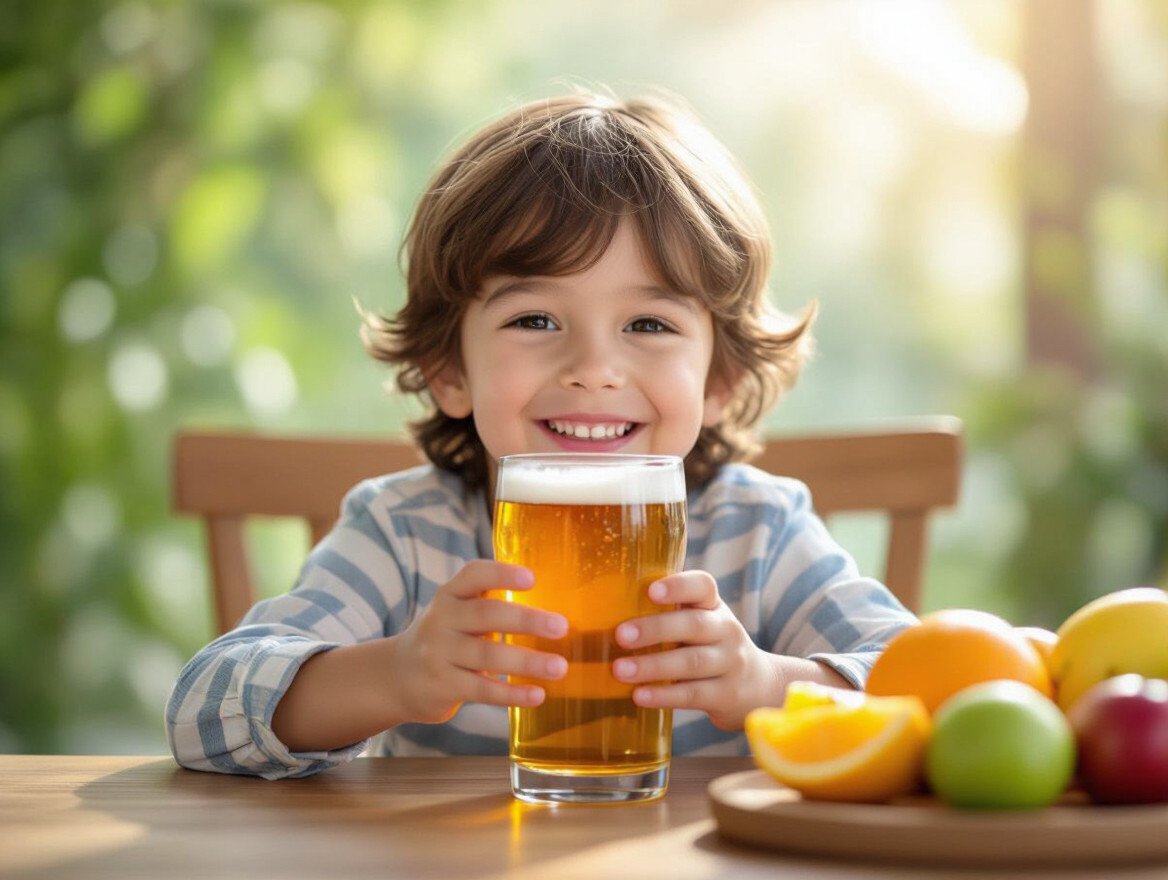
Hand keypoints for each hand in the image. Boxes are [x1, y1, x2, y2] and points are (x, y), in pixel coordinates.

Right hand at [387, 561, 567, 723]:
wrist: (397, 677)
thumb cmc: (444, 639)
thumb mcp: (456, 612)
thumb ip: (490, 605)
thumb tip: (550, 611)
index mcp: (450, 595)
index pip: (473, 575)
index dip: (501, 574)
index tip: (531, 578)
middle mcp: (441, 620)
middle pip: (485, 615)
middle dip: (525, 620)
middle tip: (561, 626)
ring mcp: (438, 654)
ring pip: (487, 656)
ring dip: (527, 662)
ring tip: (559, 667)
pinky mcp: (442, 686)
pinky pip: (482, 690)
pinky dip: (511, 694)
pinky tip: (537, 694)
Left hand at [611, 571, 781, 730]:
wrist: (758, 686)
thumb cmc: (711, 647)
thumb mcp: (701, 623)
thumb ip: (669, 614)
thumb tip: (606, 609)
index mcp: (714, 606)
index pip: (703, 586)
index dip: (678, 586)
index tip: (650, 590)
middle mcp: (726, 630)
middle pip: (694, 625)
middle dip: (655, 629)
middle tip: (620, 635)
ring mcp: (730, 663)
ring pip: (691, 662)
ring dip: (653, 666)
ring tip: (620, 670)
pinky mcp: (727, 695)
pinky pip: (693, 694)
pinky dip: (664, 695)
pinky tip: (639, 696)